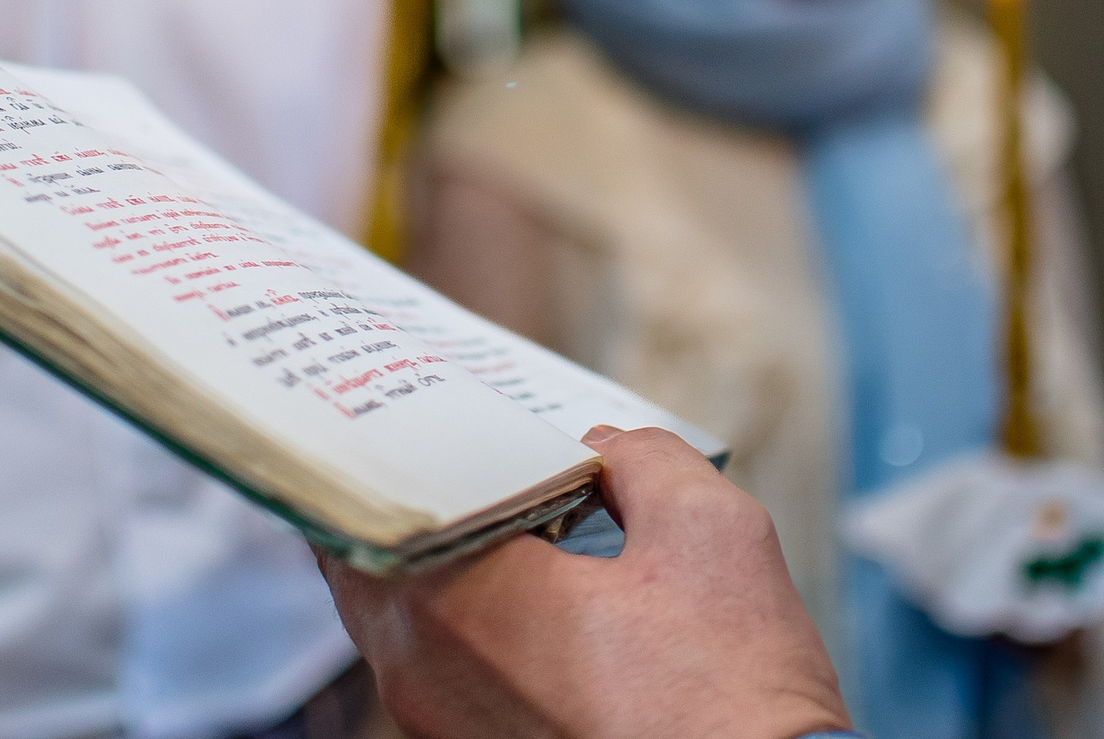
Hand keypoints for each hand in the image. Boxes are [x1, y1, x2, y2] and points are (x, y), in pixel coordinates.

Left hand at [319, 425, 850, 738]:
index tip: (423, 397)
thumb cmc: (733, 697)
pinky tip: (519, 585)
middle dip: (408, 490)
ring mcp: (437, 726)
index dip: (403, 434)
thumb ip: (642, 460)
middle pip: (370, 550)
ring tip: (492, 504)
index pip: (384, 490)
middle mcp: (420, 673)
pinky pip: (429, 664)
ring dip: (431, 554)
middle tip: (448, 440)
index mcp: (458, 604)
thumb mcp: (709, 533)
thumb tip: (605, 451)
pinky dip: (454, 615)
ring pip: (392, 612)